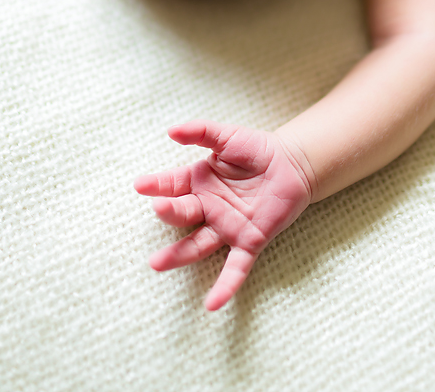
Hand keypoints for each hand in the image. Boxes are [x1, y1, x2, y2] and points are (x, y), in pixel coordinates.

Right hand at [134, 120, 311, 309]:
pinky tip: (212, 304)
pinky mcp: (249, 242)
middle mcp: (208, 207)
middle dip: (169, 212)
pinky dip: (225, 287)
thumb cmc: (257, 149)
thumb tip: (171, 131)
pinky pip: (235, 268)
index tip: (141, 185)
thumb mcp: (228, 135)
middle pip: (183, 214)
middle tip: (159, 208)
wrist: (293, 163)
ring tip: (157, 264)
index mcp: (200, 182)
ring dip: (178, 256)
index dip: (157, 185)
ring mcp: (227, 227)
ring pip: (198, 245)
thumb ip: (202, 131)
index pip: (172, 185)